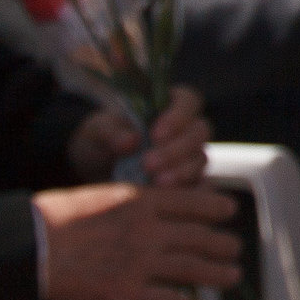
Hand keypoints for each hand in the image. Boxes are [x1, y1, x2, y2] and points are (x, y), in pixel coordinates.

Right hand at [33, 182, 240, 299]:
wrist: (30, 246)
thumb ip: (129, 203)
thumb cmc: (55, 219)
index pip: (191, 200)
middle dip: (222, 244)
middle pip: (199, 236)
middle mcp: (147, 230)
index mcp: (139, 200)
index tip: (228, 210)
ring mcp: (140, 263)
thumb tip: (149, 209)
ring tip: (232, 277)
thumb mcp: (99, 195)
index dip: (215, 206)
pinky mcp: (127, 294)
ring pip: (193, 269)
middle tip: (234, 249)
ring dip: (217, 274)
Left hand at [66, 87, 209, 185]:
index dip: (177, 116)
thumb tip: (131, 141)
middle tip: (148, 164)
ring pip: (200, 159)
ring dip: (182, 172)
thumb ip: (110, 132)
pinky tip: (173, 199)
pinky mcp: (191, 182)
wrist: (96, 172)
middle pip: (199, 132)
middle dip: (176, 149)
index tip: (155, 134)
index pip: (187, 101)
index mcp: (169, 105)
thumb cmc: (102, 141)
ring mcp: (191, 156)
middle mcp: (186, 129)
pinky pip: (202, 186)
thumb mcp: (97, 131)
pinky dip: (193, 192)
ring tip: (157, 183)